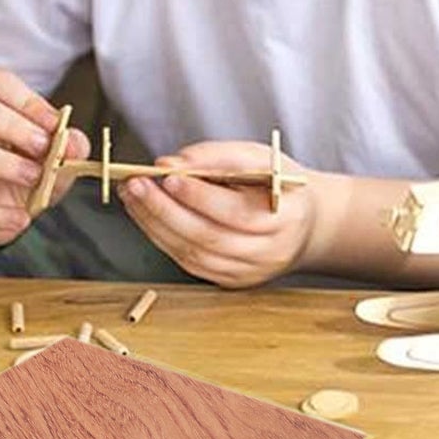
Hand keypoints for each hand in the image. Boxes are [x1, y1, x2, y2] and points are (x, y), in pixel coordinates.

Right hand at [0, 69, 87, 244]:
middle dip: (11, 126)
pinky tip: (20, 218)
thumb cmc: (22, 170)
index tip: (55, 124)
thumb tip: (75, 144)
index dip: (27, 101)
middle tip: (43, 148)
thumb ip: (67, 146)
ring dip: (1, 164)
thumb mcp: (51, 154)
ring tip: (33, 178)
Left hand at [119, 140, 318, 287]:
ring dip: (156, 226)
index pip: (236, 212)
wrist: (306, 226)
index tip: (167, 176)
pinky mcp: (232, 281)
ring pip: (194, 254)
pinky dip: (163, 240)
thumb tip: (170, 163)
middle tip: (136, 185)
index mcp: (285, 218)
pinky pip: (191, 264)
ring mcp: (250, 272)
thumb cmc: (278, 186)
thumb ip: (217, 157)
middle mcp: (269, 252)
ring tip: (132, 198)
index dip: (199, 196)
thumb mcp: (260, 159)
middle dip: (165, 210)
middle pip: (208, 237)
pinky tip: (147, 217)